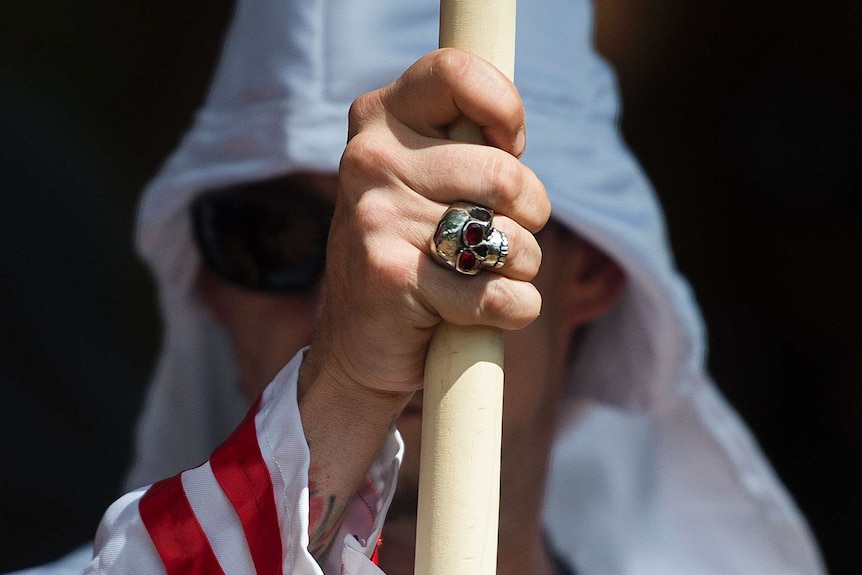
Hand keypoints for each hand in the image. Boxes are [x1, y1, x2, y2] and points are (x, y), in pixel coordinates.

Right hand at [297, 48, 549, 563]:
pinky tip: (498, 308)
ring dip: (523, 265)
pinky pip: (495, 293)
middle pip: (504, 174)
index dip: (505, 111)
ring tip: (491, 273)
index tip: (511, 146)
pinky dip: (516, 307)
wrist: (358, 341)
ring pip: (507, 237)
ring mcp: (376, 219)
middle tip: (511, 233)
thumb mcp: (422, 180)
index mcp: (379, 121)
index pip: (455, 74)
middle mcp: (370, 161)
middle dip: (531, 212)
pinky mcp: (391, 278)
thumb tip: (511, 134)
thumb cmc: (412, 251)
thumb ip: (460, 143)